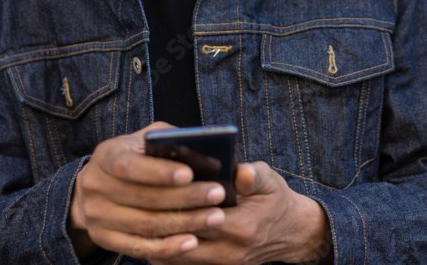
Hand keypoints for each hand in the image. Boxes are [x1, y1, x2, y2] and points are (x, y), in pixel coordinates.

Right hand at [68, 123, 227, 260]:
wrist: (94, 187)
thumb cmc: (132, 157)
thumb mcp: (143, 141)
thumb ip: (167, 141)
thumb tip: (201, 154)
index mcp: (106, 156)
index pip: (129, 165)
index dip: (159, 172)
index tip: (189, 173)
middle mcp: (96, 186)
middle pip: (144, 197)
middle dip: (186, 197)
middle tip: (218, 194)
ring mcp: (98, 216)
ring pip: (146, 224)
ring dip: (185, 223)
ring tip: (215, 217)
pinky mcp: (104, 239)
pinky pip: (139, 247)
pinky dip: (168, 247)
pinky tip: (192, 242)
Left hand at [152, 161, 332, 264]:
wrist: (291, 232)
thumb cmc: (275, 200)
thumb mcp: (269, 181)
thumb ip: (253, 175)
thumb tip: (239, 171)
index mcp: (241, 227)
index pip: (198, 218)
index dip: (176, 204)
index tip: (153, 187)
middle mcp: (229, 252)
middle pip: (181, 239)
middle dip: (159, 221)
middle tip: (136, 201)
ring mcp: (222, 264)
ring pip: (176, 256)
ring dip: (157, 239)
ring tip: (137, 217)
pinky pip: (182, 263)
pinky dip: (166, 250)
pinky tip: (150, 233)